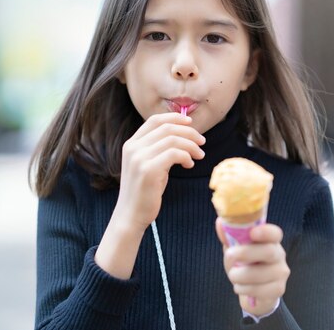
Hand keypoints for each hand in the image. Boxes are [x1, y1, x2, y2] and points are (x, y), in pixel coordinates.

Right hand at [115, 112, 205, 232]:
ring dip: (191, 145)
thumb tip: (183, 136)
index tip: (190, 123)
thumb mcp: (149, 164)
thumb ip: (158, 149)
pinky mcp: (148, 170)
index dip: (174, 118)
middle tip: (202, 142)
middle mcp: (133, 148)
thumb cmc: (145, 191)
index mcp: (131, 144)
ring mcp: (139, 158)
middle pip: (166, 128)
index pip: (154, 120)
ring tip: (199, 155)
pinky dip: (186, 156)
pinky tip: (189, 165)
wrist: (131, 214)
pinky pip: (174, 154)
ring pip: (172, 139)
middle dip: (189, 132)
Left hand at [216, 218, 289, 316]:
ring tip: (233, 275)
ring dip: (239, 275)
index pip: (274, 233)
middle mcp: (279, 255)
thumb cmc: (244, 264)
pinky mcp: (278, 289)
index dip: (265, 232)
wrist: (252, 290)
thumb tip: (220, 222)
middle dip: (245, 253)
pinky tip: (240, 286)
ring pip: (260, 274)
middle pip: (268, 252)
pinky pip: (258, 290)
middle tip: (229, 255)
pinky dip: (243, 289)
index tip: (252, 233)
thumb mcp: (235, 249)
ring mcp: (280, 273)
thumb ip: (229, 236)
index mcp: (270, 241)